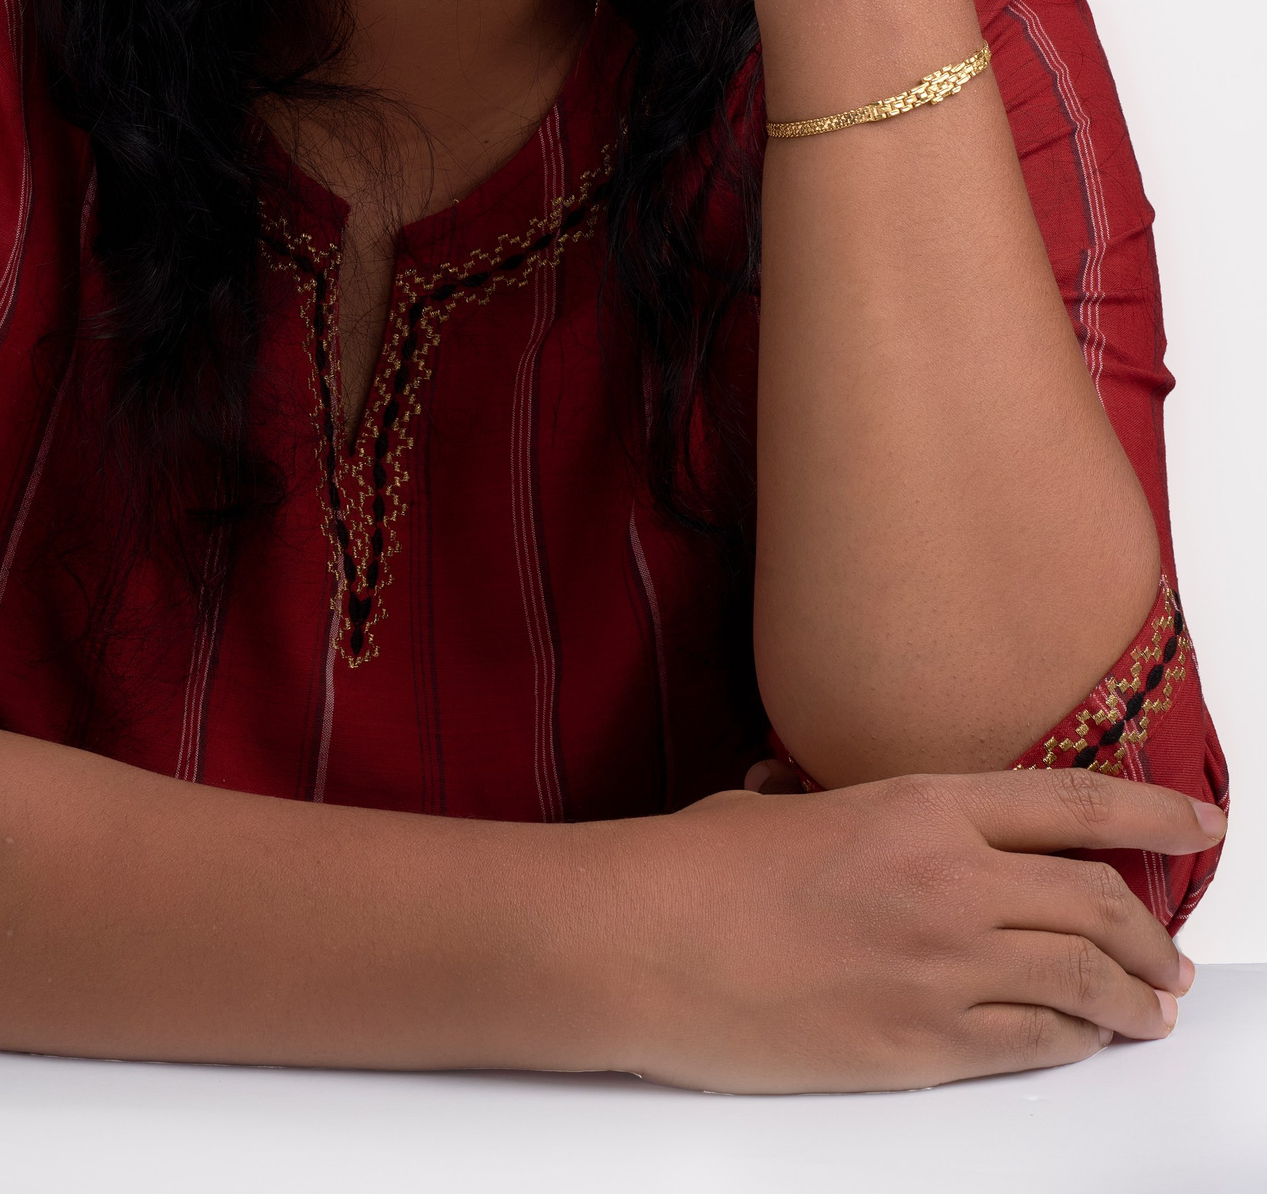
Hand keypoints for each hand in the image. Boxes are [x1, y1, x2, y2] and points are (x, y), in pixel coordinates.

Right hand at [585, 770, 1221, 1092]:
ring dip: (1130, 999)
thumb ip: (828, 804)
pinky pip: (1030, 1046)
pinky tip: (1079, 1041)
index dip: (1153, 811)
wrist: (639, 942)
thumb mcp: (776, 806)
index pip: (1073, 802)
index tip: (1199, 821)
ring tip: (1146, 1010)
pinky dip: (1071, 1043)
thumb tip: (805, 792)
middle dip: (1150, 935)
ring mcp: (938, 970)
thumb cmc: (691, 870)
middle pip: (1098, 902)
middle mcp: (947, 883)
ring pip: (1083, 983)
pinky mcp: (917, 1047)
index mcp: (916, 806)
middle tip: (1168, 956)